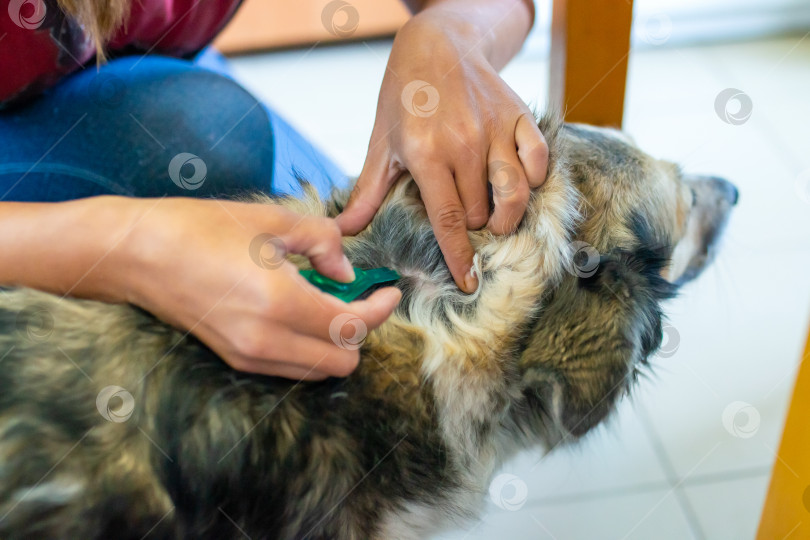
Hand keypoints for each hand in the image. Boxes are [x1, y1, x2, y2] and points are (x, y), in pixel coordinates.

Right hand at [116, 198, 400, 379]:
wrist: (137, 253)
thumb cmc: (201, 227)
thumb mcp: (273, 220)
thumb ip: (324, 243)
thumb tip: (348, 270)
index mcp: (280, 303)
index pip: (353, 326)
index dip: (380, 310)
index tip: (390, 290)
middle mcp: (266, 340)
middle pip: (342, 362)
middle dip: (360, 332)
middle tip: (359, 297)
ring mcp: (248, 356)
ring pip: (317, 371)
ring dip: (335, 343)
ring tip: (329, 302)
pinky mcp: (234, 359)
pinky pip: (290, 366)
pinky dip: (309, 347)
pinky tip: (300, 312)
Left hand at [337, 3, 547, 292]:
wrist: (438, 44)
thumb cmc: (404, 98)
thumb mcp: (381, 143)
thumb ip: (368, 191)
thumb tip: (344, 232)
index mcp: (426, 155)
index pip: (448, 221)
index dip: (459, 258)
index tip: (468, 283)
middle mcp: (464, 144)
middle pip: (479, 213)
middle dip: (472, 228)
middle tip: (463, 218)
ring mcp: (495, 130)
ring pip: (514, 194)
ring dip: (506, 216)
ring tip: (495, 220)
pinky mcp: (519, 117)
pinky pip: (538, 160)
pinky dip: (533, 179)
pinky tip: (519, 182)